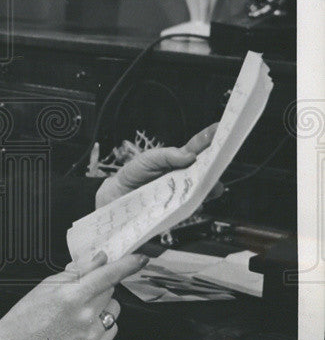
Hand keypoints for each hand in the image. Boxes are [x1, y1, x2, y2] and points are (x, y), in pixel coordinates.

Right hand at [0, 251, 146, 339]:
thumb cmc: (25, 319)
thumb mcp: (45, 286)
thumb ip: (75, 272)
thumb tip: (98, 260)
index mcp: (71, 296)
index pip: (108, 275)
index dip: (127, 265)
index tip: (139, 258)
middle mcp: (84, 317)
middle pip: (110, 290)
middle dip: (99, 286)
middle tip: (80, 292)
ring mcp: (91, 336)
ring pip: (113, 309)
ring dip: (102, 305)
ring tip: (79, 312)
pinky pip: (110, 329)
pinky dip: (100, 324)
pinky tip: (81, 326)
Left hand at [95, 123, 219, 209]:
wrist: (118, 197)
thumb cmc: (134, 175)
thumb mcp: (147, 159)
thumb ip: (167, 155)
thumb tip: (190, 155)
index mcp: (179, 160)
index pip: (198, 147)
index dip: (210, 138)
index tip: (219, 129)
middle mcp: (185, 176)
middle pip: (207, 169)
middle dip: (216, 164)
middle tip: (220, 159)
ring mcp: (183, 193)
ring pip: (204, 190)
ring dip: (210, 186)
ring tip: (212, 183)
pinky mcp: (178, 210)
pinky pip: (191, 208)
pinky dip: (196, 204)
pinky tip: (197, 200)